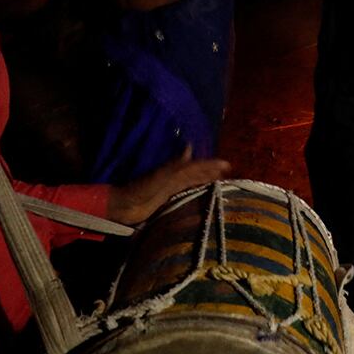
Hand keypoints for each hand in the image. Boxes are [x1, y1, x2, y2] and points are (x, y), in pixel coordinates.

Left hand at [107, 145, 231, 224]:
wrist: (125, 206)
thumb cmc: (142, 188)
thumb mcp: (161, 175)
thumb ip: (177, 164)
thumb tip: (190, 147)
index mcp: (175, 170)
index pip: (198, 166)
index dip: (211, 165)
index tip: (227, 165)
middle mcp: (174, 177)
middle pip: (197, 174)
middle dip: (211, 172)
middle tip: (228, 174)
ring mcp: (171, 189)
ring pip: (193, 183)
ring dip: (206, 182)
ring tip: (221, 183)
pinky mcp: (167, 201)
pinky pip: (186, 194)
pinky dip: (196, 193)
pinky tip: (202, 196)